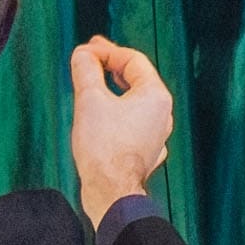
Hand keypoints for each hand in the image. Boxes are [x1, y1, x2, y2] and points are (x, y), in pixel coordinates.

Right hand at [69, 37, 175, 220]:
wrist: (111, 192)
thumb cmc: (104, 149)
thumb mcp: (90, 99)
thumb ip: (86, 70)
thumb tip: (82, 54)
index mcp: (155, 96)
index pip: (133, 60)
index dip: (107, 51)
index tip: (85, 52)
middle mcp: (161, 114)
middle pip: (136, 80)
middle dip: (110, 68)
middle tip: (90, 59)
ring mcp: (156, 135)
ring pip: (134, 102)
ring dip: (113, 90)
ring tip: (92, 86)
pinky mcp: (145, 151)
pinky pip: (132, 123)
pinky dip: (116, 113)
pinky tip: (102, 117)